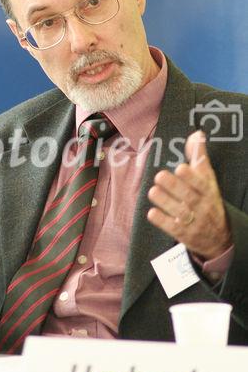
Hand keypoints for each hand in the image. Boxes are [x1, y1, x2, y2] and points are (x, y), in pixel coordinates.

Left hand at [147, 130, 231, 259]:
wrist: (219, 237)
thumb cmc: (208, 201)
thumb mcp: (208, 180)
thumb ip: (199, 157)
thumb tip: (196, 133)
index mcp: (208, 191)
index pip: (202, 183)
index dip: (191, 176)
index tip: (180, 168)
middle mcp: (202, 206)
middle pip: (189, 196)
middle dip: (173, 186)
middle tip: (159, 176)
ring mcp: (193, 222)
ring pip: (179, 211)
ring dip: (164, 201)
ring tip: (153, 191)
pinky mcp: (183, 234)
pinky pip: (172, 228)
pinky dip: (162, 220)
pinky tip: (152, 213)